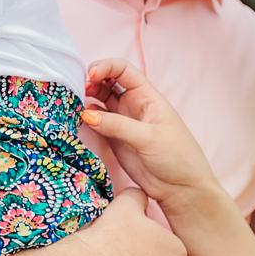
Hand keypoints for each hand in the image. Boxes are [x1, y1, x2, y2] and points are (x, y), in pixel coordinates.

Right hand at [80, 58, 217, 210]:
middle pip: (107, 82)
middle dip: (91, 81)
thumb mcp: (149, 137)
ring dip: (86, 99)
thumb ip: (118, 125)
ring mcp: (122, 121)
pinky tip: (78, 120)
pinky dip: (85, 118)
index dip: (105, 67)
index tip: (90, 76)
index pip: (123, 69)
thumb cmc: (177, 157)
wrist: (180, 188)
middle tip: (78, 90)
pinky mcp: (114, 138)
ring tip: (74, 105)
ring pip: (99, 101)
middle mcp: (133, 104)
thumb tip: (87, 114)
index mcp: (147, 96)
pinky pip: (96, 122)